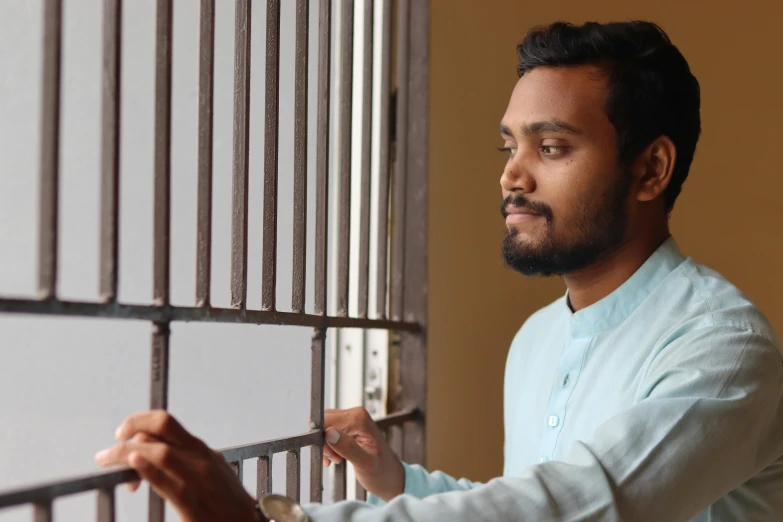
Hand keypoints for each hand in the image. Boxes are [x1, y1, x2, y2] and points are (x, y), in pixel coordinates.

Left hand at [95, 410, 259, 521]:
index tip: (123, 434)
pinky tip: (134, 465)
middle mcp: (198, 457)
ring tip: (107, 461)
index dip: (138, 422)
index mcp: (200, 449)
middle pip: (161, 427)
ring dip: (126, 452)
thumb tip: (163, 450)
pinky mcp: (193, 505)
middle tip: (111, 447)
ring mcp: (197, 479)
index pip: (165, 422)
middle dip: (130, 429)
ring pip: (160, 452)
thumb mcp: (212, 469)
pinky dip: (148, 470)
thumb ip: (190, 458)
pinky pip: (168, 482)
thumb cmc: (228, 499)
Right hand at [322, 407, 403, 501]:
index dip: (321, 436)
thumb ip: (347, 447)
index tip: (329, 453)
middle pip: (324, 422)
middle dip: (324, 442)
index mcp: (358, 418)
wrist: (390, 477)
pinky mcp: (350, 427)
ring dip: (327, 446)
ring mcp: (353, 420)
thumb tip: (329, 432)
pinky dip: (330, 446)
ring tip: (338, 459)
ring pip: (325, 428)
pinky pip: (330, 432)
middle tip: (334, 458)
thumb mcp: (365, 463)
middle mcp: (355, 414)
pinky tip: (337, 457)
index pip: (325, 419)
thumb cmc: (382, 472)